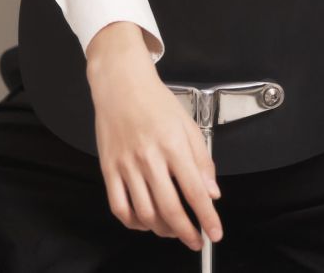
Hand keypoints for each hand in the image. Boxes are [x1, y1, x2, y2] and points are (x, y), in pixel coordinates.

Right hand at [86, 42, 223, 252]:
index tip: (215, 232)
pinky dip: (133, 222)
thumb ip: (202, 159)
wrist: (121, 84)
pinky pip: (119, 207)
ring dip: (162, 230)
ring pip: (145, 213)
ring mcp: (126, 165)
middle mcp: (149, 157)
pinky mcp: (108, 168)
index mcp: (173, 144)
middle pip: (170, 209)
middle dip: (187, 232)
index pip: (194, 191)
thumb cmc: (155, 101)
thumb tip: (212, 191)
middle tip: (195, 239)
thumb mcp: (187, 124)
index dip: (207, 217)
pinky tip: (145, 221)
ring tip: (172, 229)